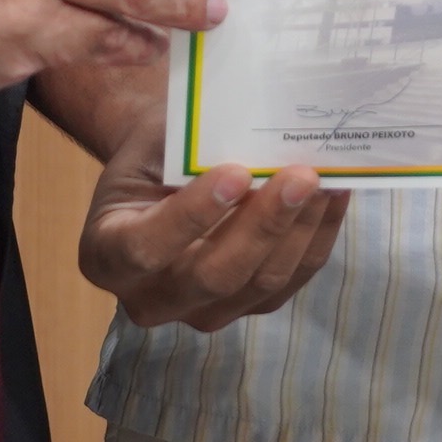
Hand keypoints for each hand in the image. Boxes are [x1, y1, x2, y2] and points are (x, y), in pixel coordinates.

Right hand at [73, 65, 348, 329]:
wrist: (165, 166)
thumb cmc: (157, 146)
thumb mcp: (156, 139)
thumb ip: (189, 146)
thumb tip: (260, 130)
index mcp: (106, 254)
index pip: (146, 248)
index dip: (192, 216)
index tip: (235, 172)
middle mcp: (149, 298)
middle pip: (213, 277)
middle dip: (263, 225)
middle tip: (300, 176)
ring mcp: (201, 311)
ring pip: (260, 284)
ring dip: (299, 230)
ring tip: (325, 179)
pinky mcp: (248, 307)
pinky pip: (291, 281)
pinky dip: (317, 237)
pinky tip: (335, 196)